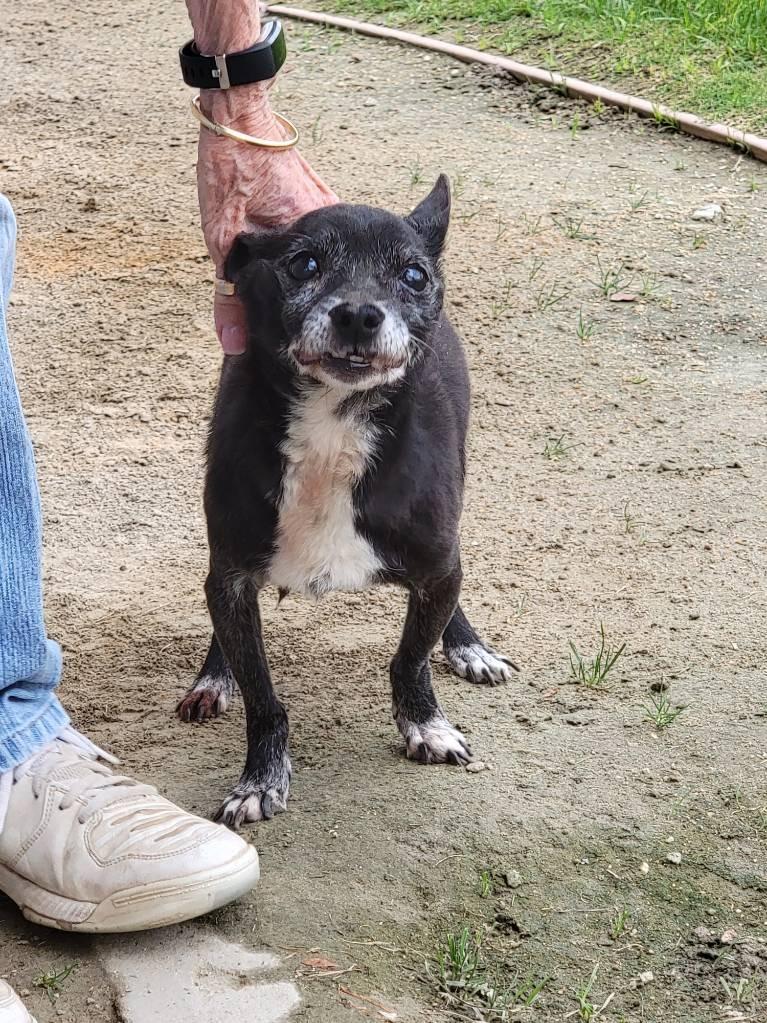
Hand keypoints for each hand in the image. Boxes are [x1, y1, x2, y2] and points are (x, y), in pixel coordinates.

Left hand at [196, 85, 337, 353]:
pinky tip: (304, 273)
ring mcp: (333, 210)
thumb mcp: (220, 240)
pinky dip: (317, 260)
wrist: (239, 116)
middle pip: (334, 283)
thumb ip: (229, 297)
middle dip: (321, 311)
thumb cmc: (230, 170)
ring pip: (332, 262)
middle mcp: (335, 224)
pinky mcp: (324, 201)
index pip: (332, 296)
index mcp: (318, 238)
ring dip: (319, 284)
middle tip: (310, 339)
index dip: (320, 327)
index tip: (310, 351)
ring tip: (307, 312)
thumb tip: (232, 347)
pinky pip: (327, 244)